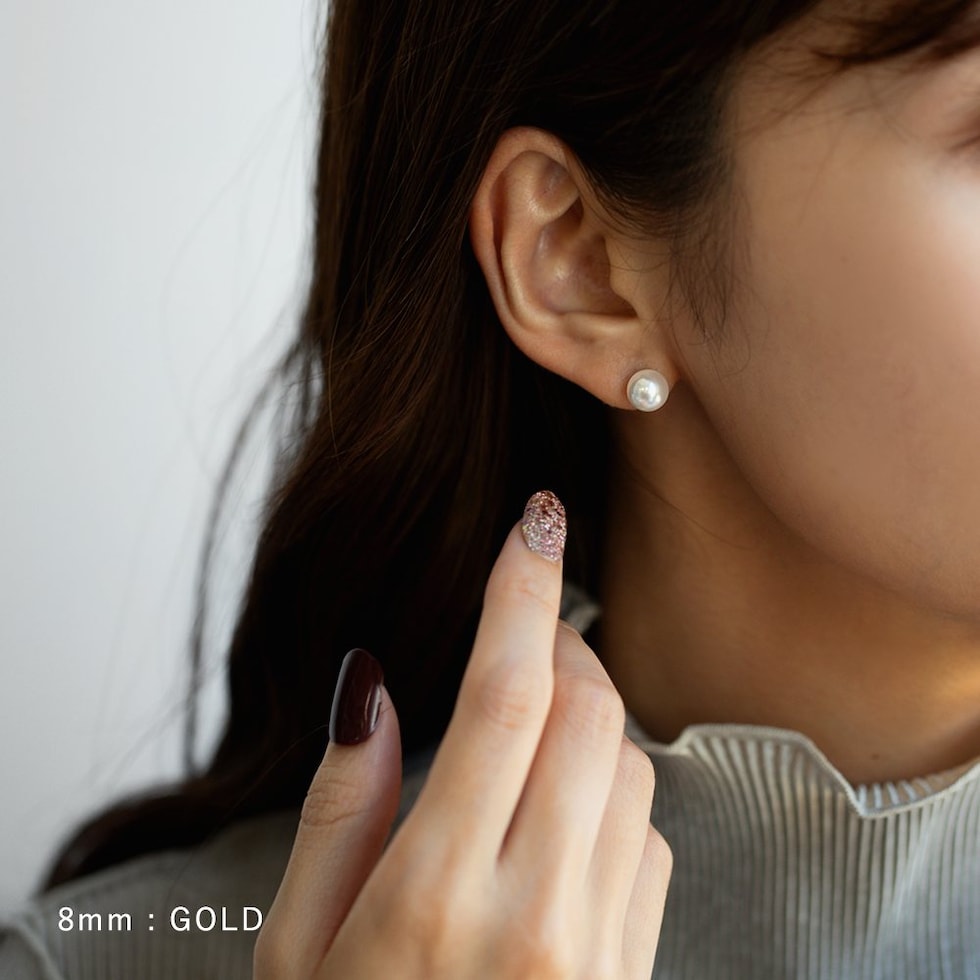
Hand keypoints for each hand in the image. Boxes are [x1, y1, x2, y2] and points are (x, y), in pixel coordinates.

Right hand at [254, 491, 671, 977]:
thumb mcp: (296, 946)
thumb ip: (340, 806)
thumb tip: (374, 683)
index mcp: (435, 898)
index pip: (504, 698)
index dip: (521, 594)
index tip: (533, 524)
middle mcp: (536, 917)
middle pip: (586, 714)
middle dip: (562, 646)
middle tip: (524, 634)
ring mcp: (600, 951)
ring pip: (629, 768)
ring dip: (588, 721)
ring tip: (529, 740)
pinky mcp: (635, 974)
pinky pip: (651, 839)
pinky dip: (614, 794)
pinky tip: (560, 821)